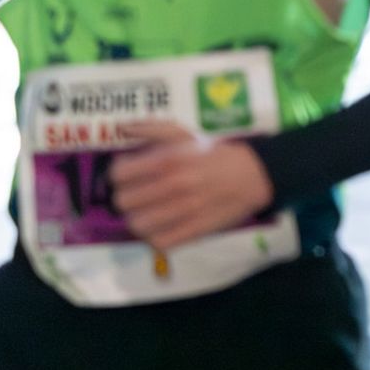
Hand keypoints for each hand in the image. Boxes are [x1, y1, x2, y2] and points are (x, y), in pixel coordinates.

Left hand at [109, 120, 272, 250]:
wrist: (252, 175)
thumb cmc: (212, 154)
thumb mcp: (183, 134)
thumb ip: (150, 129)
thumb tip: (120, 127)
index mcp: (167, 159)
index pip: (118, 175)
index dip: (117, 175)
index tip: (126, 175)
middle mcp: (173, 185)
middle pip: (123, 201)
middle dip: (125, 197)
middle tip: (136, 195)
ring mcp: (184, 210)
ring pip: (137, 225)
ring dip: (137, 218)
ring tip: (146, 212)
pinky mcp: (195, 230)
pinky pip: (159, 242)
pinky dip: (154, 236)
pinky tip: (160, 227)